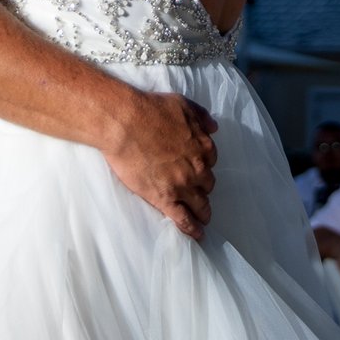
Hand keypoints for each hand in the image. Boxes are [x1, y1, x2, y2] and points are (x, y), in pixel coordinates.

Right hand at [102, 89, 217, 239]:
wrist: (125, 124)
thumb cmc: (151, 110)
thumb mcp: (182, 104)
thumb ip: (201, 116)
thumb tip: (214, 127)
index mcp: (203, 145)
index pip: (210, 160)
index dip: (202, 164)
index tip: (196, 167)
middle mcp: (197, 168)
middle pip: (207, 184)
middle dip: (202, 186)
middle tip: (194, 190)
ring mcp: (182, 186)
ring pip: (200, 204)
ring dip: (203, 211)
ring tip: (203, 218)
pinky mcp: (165, 199)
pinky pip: (184, 219)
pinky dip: (192, 229)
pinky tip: (197, 235)